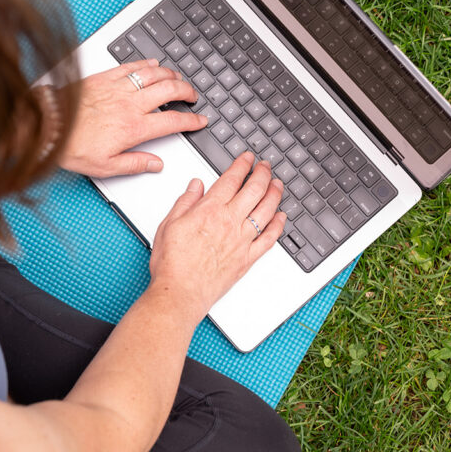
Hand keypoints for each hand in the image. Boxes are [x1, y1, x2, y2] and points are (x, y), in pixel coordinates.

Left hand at [57, 59, 206, 177]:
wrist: (46, 125)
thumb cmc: (71, 145)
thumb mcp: (105, 166)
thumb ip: (135, 164)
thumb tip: (155, 165)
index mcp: (134, 128)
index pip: (173, 122)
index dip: (191, 120)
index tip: (200, 120)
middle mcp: (130, 105)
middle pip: (170, 92)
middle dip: (187, 92)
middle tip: (193, 96)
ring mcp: (118, 88)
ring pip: (154, 75)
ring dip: (171, 76)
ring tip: (178, 80)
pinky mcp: (105, 77)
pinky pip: (131, 66)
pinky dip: (147, 63)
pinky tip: (153, 64)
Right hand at [147, 152, 285, 325]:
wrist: (180, 293)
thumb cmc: (172, 264)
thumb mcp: (169, 224)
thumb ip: (185, 202)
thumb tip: (196, 186)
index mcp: (210, 211)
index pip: (232, 179)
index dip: (242, 164)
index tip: (248, 158)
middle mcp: (230, 223)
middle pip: (254, 190)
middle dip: (263, 173)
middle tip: (266, 165)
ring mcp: (242, 241)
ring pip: (266, 210)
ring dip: (275, 193)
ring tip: (278, 184)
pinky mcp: (248, 258)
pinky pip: (269, 238)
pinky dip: (278, 225)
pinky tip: (282, 217)